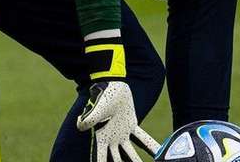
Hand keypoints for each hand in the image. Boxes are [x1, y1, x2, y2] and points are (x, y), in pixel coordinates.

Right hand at [77, 34, 160, 161]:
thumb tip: (80, 126)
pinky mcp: (131, 126)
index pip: (101, 158)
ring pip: (130, 154)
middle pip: (117, 160)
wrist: (111, 84)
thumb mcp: (96, 109)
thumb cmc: (101, 97)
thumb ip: (89, 118)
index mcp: (101, 137)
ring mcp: (122, 133)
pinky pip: (143, 139)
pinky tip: (160, 154)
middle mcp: (111, 138)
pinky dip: (151, 146)